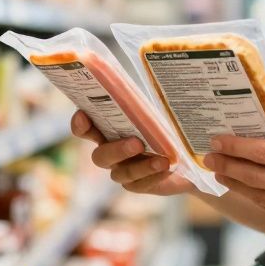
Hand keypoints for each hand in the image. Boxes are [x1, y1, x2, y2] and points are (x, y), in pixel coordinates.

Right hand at [70, 111, 194, 196]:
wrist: (185, 154)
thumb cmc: (167, 126)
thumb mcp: (158, 113)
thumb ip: (148, 106)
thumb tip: (155, 80)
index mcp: (108, 129)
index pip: (86, 128)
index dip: (80, 123)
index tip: (83, 115)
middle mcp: (110, 151)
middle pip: (100, 156)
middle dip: (116, 150)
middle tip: (137, 143)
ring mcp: (122, 170)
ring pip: (120, 174)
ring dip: (141, 166)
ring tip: (162, 160)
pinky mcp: (137, 184)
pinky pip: (139, 184)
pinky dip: (153, 176)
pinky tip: (166, 168)